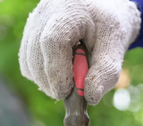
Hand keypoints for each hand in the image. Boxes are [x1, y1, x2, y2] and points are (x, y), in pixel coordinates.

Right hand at [19, 0, 139, 103]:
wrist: (102, 13)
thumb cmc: (108, 29)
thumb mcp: (115, 46)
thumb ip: (106, 71)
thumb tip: (91, 97)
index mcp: (70, 11)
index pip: (52, 41)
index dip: (56, 71)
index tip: (66, 92)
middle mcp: (46, 14)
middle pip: (35, 53)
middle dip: (51, 81)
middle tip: (68, 94)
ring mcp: (34, 24)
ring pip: (28, 61)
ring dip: (46, 81)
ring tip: (70, 81)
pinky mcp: (29, 36)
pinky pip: (27, 63)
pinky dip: (42, 76)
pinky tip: (62, 73)